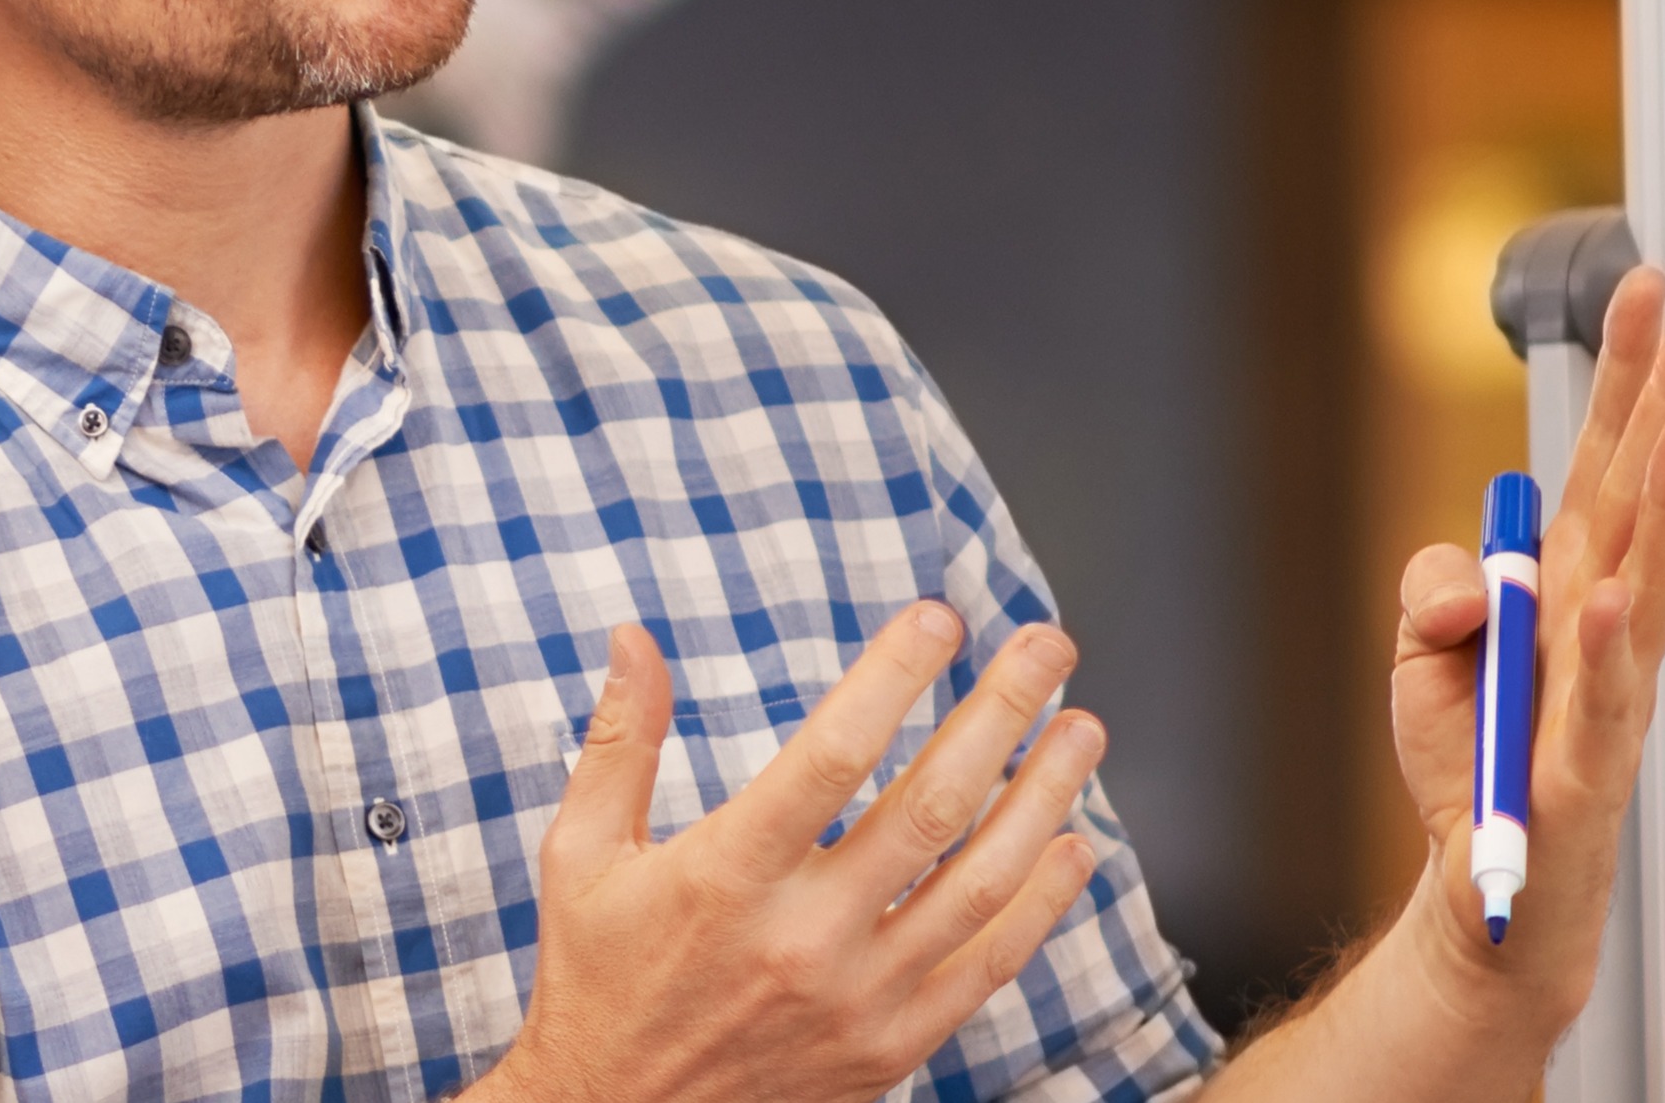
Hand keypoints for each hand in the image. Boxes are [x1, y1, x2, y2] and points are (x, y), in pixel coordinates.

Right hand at [474, 605, 1110, 1102]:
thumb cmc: (597, 978)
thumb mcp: (582, 855)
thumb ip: (618, 742)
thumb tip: (633, 638)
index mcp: (725, 876)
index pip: (832, 754)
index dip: (894, 676)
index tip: (937, 618)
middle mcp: (802, 938)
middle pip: (932, 807)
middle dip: (1002, 713)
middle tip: (1047, 648)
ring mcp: (857, 998)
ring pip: (981, 884)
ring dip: (1044, 798)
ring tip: (1082, 731)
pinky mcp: (888, 1047)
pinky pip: (986, 968)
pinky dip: (1040, 906)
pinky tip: (1070, 848)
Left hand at [1366, 265, 1664, 1039]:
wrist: (1487, 890)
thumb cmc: (1472, 767)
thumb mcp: (1422, 656)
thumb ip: (1434, 589)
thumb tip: (1470, 579)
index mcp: (1568, 581)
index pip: (1604, 459)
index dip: (1627, 375)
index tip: (1653, 287)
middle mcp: (1603, 621)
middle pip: (1643, 497)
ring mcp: (1607, 690)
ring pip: (1650, 580)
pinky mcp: (1589, 767)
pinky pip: (1603, 698)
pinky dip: (1606, 647)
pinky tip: (1611, 596)